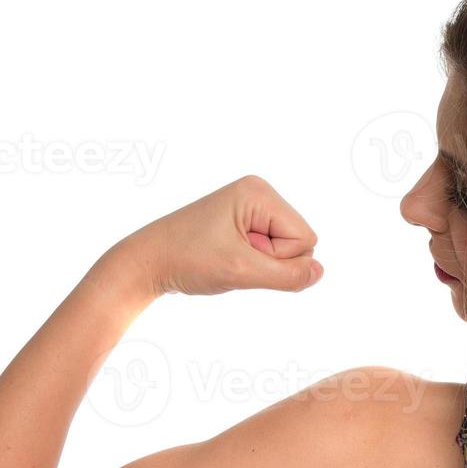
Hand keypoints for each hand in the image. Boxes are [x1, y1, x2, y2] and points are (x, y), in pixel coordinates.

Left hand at [106, 175, 322, 296]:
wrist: (147, 262)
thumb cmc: (187, 260)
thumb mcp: (241, 271)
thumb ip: (287, 275)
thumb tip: (320, 272)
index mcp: (259, 192)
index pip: (305, 239)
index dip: (279, 260)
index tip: (240, 256)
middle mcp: (258, 193)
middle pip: (299, 242)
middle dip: (270, 262)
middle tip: (231, 258)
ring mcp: (251, 207)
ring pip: (286, 251)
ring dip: (260, 265)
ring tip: (226, 259)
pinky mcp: (244, 222)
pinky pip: (271, 252)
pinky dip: (253, 264)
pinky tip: (227, 258)